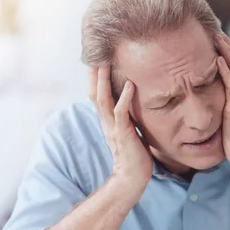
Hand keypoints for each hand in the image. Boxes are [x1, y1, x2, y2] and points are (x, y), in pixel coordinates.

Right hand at [89, 66, 152, 193]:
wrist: (132, 178)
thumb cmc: (135, 156)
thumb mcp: (130, 131)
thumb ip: (128, 118)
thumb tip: (134, 105)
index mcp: (108, 121)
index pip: (97, 94)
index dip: (96, 77)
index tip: (98, 57)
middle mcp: (106, 122)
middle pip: (94, 92)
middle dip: (94, 72)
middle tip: (95, 51)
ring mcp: (113, 128)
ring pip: (103, 99)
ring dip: (103, 80)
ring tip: (106, 61)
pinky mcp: (123, 135)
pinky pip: (121, 113)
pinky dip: (124, 98)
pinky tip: (130, 85)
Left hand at [216, 33, 229, 168]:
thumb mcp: (228, 122)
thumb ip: (222, 111)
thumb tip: (211, 109)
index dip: (229, 56)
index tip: (219, 44)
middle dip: (228, 48)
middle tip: (217, 32)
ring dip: (227, 52)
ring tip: (217, 38)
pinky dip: (225, 70)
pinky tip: (218, 60)